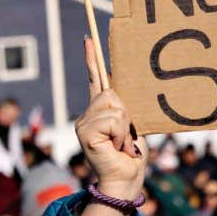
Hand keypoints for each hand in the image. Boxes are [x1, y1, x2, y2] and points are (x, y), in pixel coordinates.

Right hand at [74, 38, 147, 215]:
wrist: (127, 178)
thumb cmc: (132, 153)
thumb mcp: (131, 124)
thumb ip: (123, 106)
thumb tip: (116, 86)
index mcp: (100, 110)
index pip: (95, 78)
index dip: (92, 58)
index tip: (89, 38)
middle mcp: (87, 114)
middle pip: (111, 91)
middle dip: (126, 112)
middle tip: (126, 135)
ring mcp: (83, 122)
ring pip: (113, 105)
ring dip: (125, 125)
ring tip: (121, 143)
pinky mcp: (85, 131)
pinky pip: (112, 119)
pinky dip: (121, 133)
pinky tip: (116, 146)